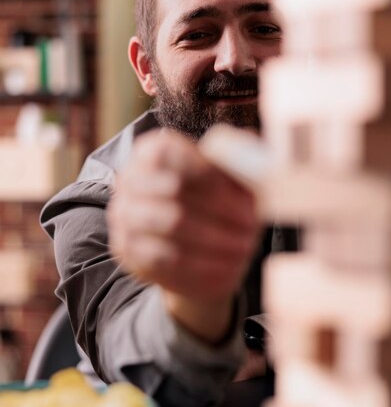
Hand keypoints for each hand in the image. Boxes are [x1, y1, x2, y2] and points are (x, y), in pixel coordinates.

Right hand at [107, 128, 259, 340]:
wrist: (196, 253)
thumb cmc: (217, 208)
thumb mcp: (230, 181)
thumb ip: (238, 160)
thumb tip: (250, 140)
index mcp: (151, 151)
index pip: (170, 152)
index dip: (209, 173)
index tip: (245, 197)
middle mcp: (129, 179)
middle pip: (172, 188)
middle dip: (219, 209)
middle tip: (251, 226)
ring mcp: (123, 215)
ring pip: (170, 223)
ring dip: (215, 237)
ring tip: (244, 247)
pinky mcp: (126, 250)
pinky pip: (165, 258)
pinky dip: (202, 263)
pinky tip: (228, 266)